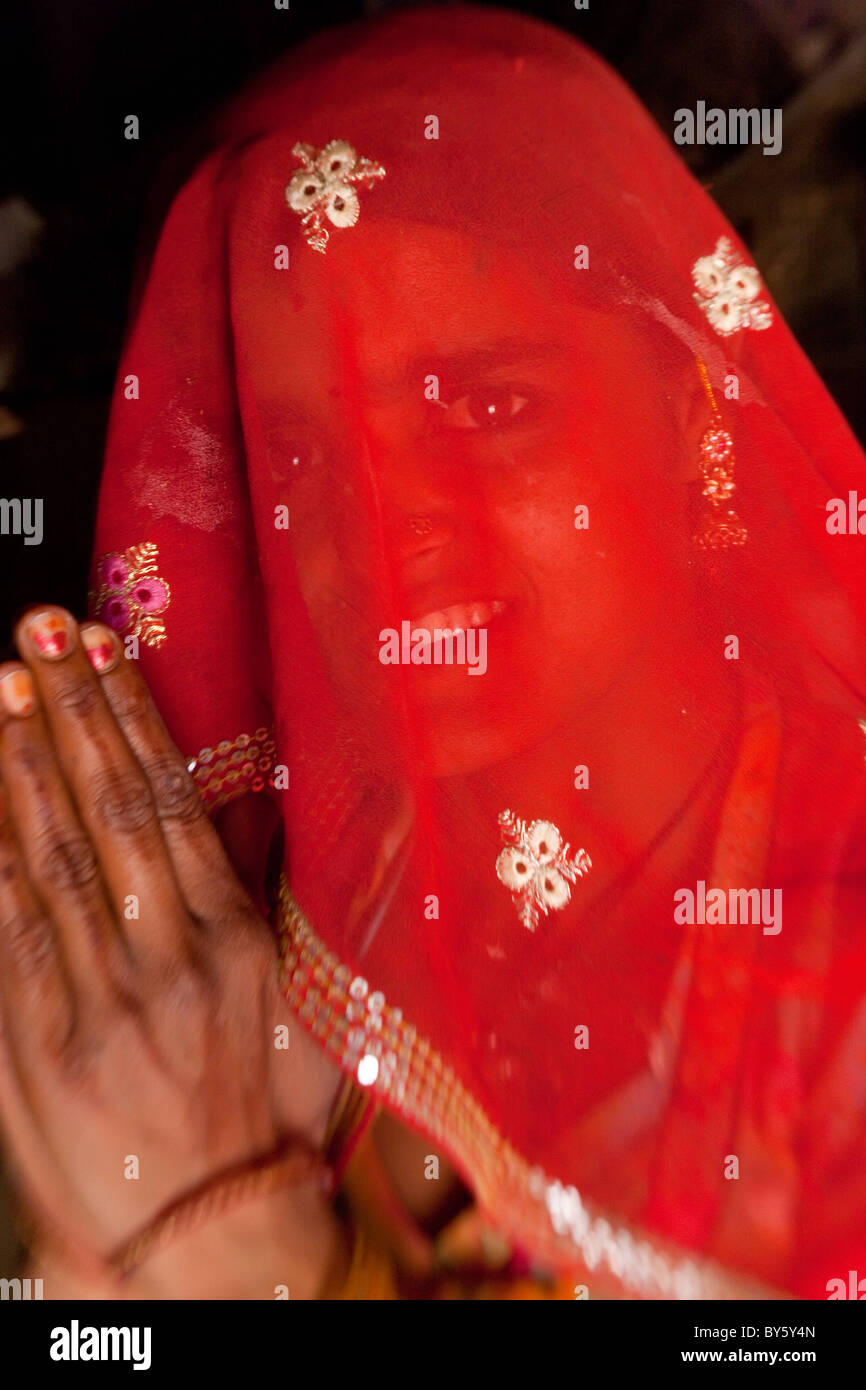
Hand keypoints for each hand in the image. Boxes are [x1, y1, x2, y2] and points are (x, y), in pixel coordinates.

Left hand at [0, 607, 341, 1288]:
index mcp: (232, 942)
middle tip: (37, 633)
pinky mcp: (31, 1042)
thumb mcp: (312, 1012)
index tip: (104, 650)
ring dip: (19, 764)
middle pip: (105, 808)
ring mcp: (90, 1000)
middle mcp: (160, 958)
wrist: (211, 1241)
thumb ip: (283, 902)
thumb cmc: (273, 1120)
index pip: (169, 801)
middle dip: (68, 711)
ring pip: (48, 856)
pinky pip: (5, 930)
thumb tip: (269, 804)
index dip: (130, 718)